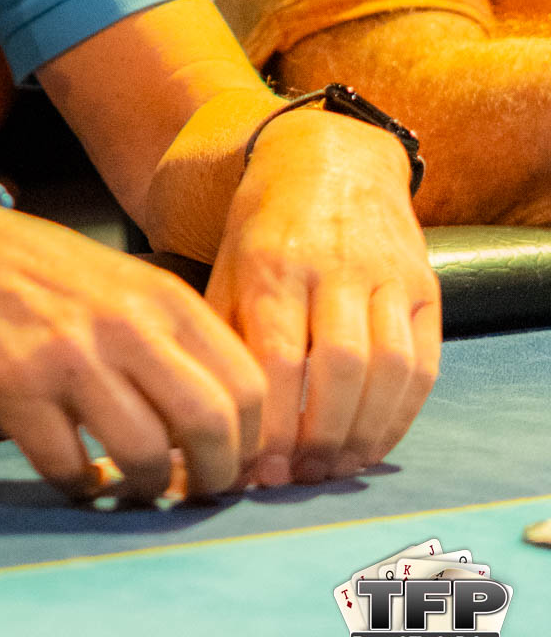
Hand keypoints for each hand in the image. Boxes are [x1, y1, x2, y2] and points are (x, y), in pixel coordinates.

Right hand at [0, 205, 264, 499]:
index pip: (246, 384)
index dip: (252, 442)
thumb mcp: (132, 287)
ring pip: (144, 457)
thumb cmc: (52, 277)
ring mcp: (71, 359)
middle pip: (209, 426)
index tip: (235, 463)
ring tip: (137, 485)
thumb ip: (180, 344)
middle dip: (214, 479)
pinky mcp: (19, 392)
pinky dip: (83, 488)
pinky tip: (82, 474)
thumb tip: (228, 428)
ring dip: (148, 489)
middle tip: (197, 491)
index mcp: (164, 299)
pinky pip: (69, 470)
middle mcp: (126, 325)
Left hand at [206, 109, 439, 485]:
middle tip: (298, 477)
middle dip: (319, 437)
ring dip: (363, 434)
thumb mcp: (228, 267)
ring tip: (334, 469)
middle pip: (340, 367)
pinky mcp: (424, 286)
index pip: (276, 357)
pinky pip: (423, 364)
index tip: (255, 469)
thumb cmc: (266, 227)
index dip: (270, 424)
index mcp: (273, 262)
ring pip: (389, 368)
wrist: (329, 158)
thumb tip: (210, 422)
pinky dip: (401, 415)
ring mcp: (387, 275)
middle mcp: (335, 266)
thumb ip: (224, 337)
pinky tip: (372, 443)